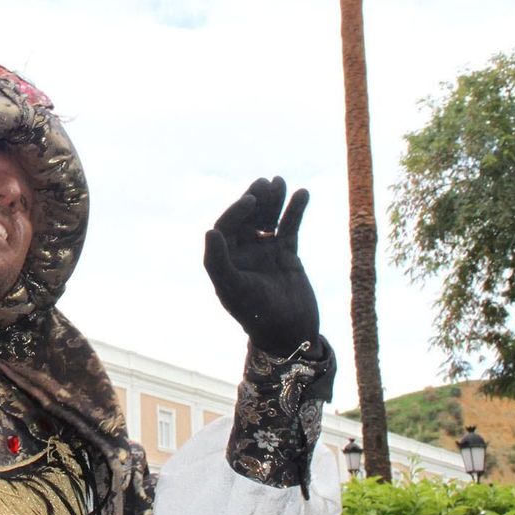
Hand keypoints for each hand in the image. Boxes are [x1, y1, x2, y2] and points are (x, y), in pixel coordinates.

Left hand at [203, 176, 319, 356]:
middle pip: (247, 219)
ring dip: (274, 200)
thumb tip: (210, 231)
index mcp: (226, 260)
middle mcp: (243, 254)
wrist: (291, 333)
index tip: (250, 199)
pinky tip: (303, 193)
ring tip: (280, 182)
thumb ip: (218, 261)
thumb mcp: (234, 290)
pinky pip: (290, 227)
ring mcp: (265, 253)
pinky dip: (295, 210)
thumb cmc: (257, 314)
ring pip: (268, 219)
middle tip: (266, 182)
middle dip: (256, 200)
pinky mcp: (287, 255)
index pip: (226, 227)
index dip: (236, 211)